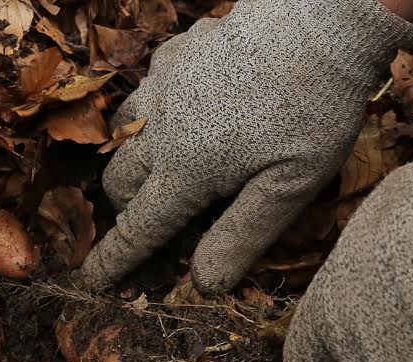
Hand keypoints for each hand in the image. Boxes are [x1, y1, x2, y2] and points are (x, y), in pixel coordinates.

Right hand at [76, 0, 412, 294]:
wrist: (322, 22)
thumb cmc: (314, 109)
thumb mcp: (290, 188)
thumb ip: (242, 236)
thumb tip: (203, 283)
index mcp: (186, 171)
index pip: (138, 229)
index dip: (113, 260)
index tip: (91, 281)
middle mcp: (162, 128)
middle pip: (118, 181)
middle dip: (128, 208)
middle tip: (158, 219)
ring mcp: (165, 85)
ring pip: (124, 133)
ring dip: (135, 159)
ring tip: (167, 167)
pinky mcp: (177, 54)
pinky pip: (148, 91)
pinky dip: (156, 113)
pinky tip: (191, 111)